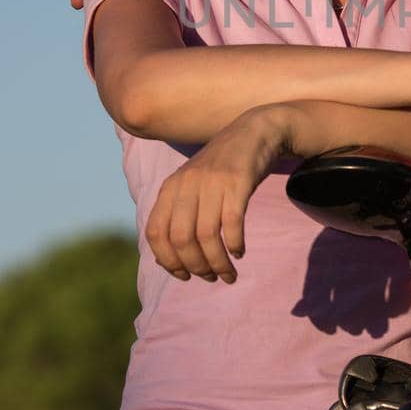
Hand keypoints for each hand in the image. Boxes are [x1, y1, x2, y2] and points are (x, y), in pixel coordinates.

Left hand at [145, 105, 297, 281]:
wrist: (254, 132)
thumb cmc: (222, 168)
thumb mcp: (192, 187)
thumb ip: (176, 217)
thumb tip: (164, 263)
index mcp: (170, 187)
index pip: (155, 232)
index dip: (167, 260)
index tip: (184, 275)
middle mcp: (187, 184)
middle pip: (181, 239)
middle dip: (195, 266)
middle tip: (210, 277)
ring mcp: (212, 182)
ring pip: (206, 236)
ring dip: (218, 263)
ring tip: (228, 274)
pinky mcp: (237, 182)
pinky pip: (232, 223)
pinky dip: (235, 244)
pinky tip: (239, 251)